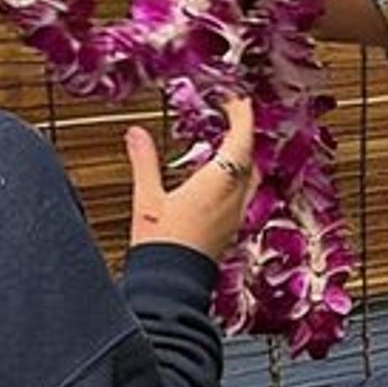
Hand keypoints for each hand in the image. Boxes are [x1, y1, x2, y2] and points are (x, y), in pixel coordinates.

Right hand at [124, 97, 256, 260]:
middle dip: (244, 133)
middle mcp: (234, 199)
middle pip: (251, 156)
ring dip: (242, 156)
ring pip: (250, 177)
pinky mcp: (231, 230)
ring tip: (226, 143)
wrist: (170, 288)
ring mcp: (235, 216)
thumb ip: (144, 161)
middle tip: (232, 116)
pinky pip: (242, 195)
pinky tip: (217, 180)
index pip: (242, 139)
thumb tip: (136, 133)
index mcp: (218, 184)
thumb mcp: (146, 199)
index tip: (235, 99)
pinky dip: (235, 177)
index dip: (242, 114)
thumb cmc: (161, 247)